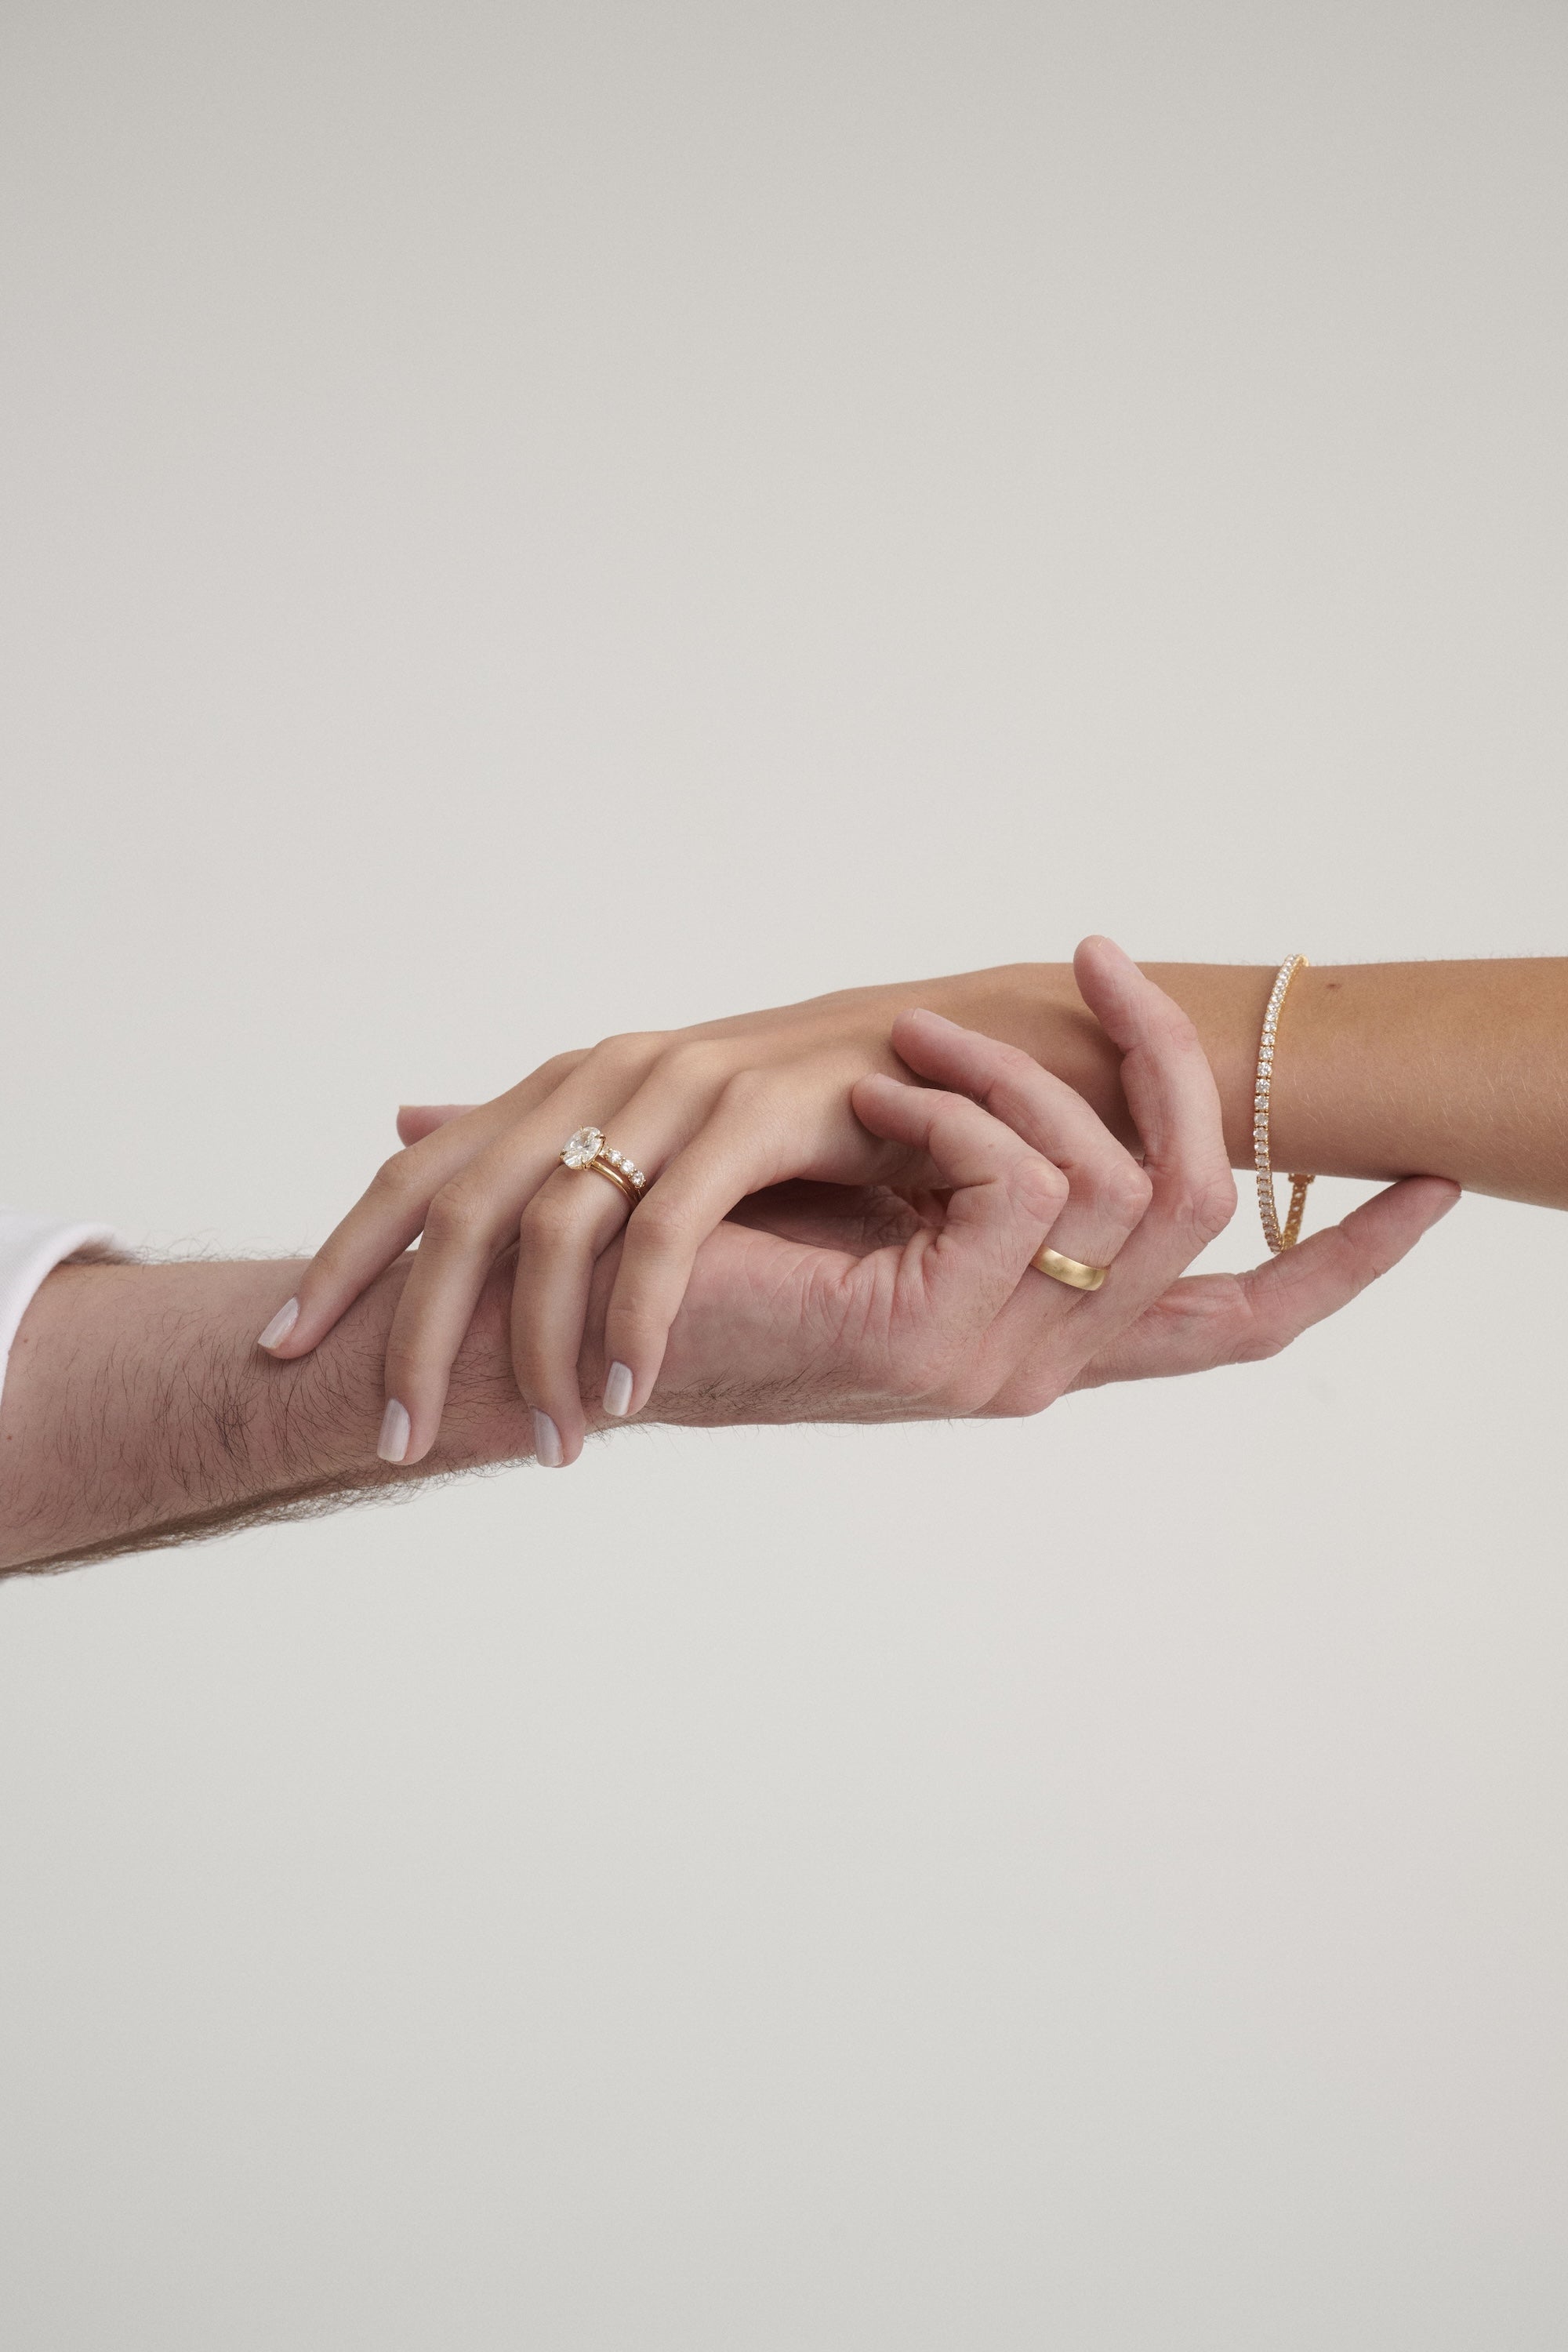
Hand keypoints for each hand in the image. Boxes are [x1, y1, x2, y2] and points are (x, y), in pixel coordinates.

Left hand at [261, 956, 1047, 1462]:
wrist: (944, 1051)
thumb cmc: (793, 1111)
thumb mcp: (640, 1122)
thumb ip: (526, 1137)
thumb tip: (400, 1128)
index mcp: (563, 1087)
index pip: (419, 1178)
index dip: (341, 1261)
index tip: (278, 1349)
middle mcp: (602, 1076)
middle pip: (461, 1206)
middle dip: (410, 1329)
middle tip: (391, 1441)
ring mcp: (677, 1087)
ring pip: (558, 1224)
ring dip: (533, 1349)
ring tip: (538, 1448)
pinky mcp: (758, 1113)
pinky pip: (672, 1232)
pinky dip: (639, 1319)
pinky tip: (628, 1396)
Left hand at [415, 947, 1461, 1445]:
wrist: (561, 1348)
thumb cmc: (698, 1259)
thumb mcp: (863, 1187)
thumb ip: (959, 1153)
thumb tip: (1002, 1062)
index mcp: (1045, 1338)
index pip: (1237, 1329)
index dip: (1348, 1265)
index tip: (1439, 1188)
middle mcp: (1045, 1365)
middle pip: (1214, 1221)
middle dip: (1185, 1070)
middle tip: (1108, 957)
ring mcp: (997, 1363)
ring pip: (1123, 1183)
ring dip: (1025, 1068)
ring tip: (910, 1037)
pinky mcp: (929, 1337)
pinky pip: (1022, 1181)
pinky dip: (953, 1109)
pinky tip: (872, 1097)